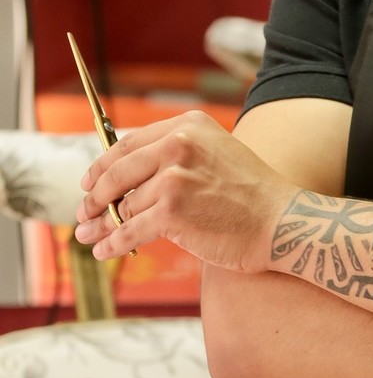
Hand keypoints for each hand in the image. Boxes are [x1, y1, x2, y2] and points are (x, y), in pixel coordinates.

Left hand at [74, 111, 293, 272]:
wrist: (283, 222)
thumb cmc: (253, 196)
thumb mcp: (217, 156)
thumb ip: (176, 158)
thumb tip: (127, 180)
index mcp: (188, 126)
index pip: (129, 143)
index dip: (103, 164)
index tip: (90, 181)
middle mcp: (178, 146)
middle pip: (117, 172)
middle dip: (95, 196)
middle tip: (84, 212)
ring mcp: (173, 178)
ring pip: (124, 205)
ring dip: (104, 225)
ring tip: (90, 236)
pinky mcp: (170, 212)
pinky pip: (129, 231)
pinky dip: (113, 244)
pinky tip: (104, 251)